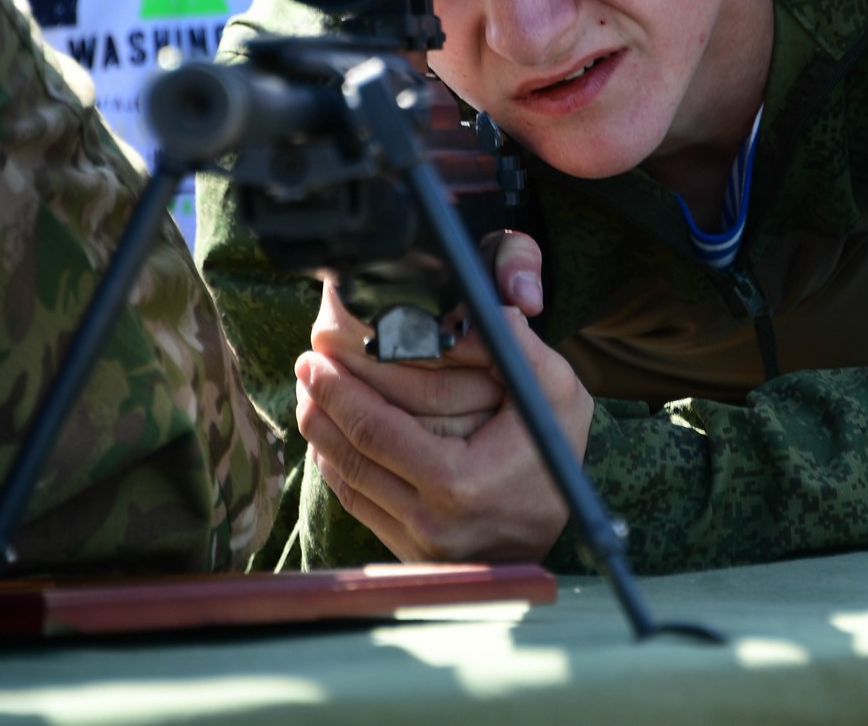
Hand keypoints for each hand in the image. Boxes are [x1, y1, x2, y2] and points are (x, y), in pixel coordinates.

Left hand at [294, 231, 592, 561]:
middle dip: (320, 406)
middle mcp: (432, 520)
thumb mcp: (556, 391)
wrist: (564, 523)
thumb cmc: (557, 450)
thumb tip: (460, 316)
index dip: (339, 392)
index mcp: (458, 482)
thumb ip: (514, 346)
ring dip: (320, 434)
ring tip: (310, 393)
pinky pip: (358, 504)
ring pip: (346, 482)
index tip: (316, 357)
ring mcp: (418, 543)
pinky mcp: (410, 552)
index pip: (376, 431)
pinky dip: (337, 466)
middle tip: (304, 366)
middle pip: (350, 457)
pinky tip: (331, 435)